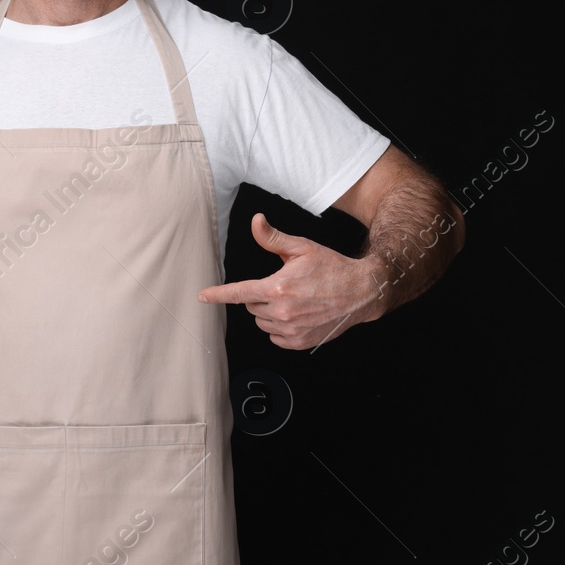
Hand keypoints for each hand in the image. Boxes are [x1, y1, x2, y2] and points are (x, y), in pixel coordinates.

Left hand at [197, 212, 383, 349]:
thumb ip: (273, 238)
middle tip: (283, 285)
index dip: (218, 294)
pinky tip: (298, 315)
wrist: (361, 291)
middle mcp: (282, 312)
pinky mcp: (300, 342)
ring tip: (293, 300)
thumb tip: (255, 221)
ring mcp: (291, 330)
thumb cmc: (332, 267)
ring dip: (269, 312)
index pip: (238, 292)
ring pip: (261, 322)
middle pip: (251, 305)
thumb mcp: (302, 247)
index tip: (203, 296)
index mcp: (278, 287)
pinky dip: (280, 327)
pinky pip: (275, 337)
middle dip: (260, 295)